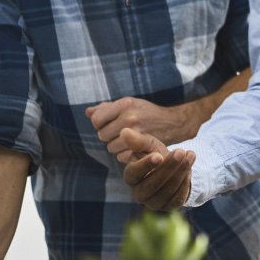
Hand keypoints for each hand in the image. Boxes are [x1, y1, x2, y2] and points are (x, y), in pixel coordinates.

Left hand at [86, 97, 201, 161]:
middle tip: (120, 132)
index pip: (96, 119)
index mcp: (125, 104)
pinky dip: (125, 154)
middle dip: (108, 135)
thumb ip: (107, 107)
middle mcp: (130, 117)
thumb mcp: (129, 103)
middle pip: (102, 135)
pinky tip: (134, 147)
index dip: (100, 123)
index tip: (108, 123)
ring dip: (116, 146)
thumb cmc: (147, 112)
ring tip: (128, 139)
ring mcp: (136, 133)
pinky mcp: (141, 147)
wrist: (172, 122)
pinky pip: (121, 156)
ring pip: (110, 148)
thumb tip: (87, 112)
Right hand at [121, 128, 193, 210]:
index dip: (146, 165)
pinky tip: (190, 168)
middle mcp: (139, 193)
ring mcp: (153, 203)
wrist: (173, 168)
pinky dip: (185, 182)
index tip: (158, 155)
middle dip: (168, 167)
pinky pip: (177, 198)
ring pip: (166, 190)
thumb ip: (138, 141)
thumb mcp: (149, 145)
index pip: (134, 173)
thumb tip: (124, 132)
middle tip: (180, 152)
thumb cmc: (156, 154)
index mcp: (130, 176)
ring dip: (180, 172)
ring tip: (190, 155)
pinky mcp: (168, 207)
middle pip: (152, 183)